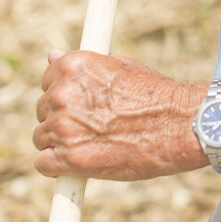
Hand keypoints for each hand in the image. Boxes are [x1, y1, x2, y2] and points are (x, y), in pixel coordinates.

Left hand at [34, 49, 203, 179]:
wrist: (178, 127)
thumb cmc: (156, 96)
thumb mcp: (120, 66)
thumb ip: (83, 66)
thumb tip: (51, 55)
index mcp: (73, 66)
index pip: (48, 80)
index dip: (65, 94)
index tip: (80, 104)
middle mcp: (62, 94)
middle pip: (43, 109)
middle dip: (62, 118)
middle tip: (92, 126)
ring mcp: (63, 127)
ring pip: (42, 137)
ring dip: (61, 142)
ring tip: (93, 144)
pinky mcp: (68, 158)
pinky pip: (44, 163)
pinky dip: (57, 166)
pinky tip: (79, 163)